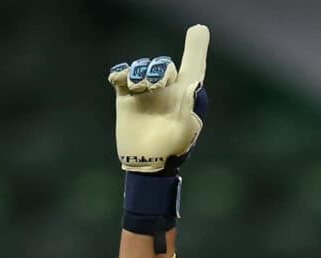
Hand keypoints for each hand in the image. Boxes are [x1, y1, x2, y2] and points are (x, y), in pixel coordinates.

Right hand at [108, 24, 209, 172]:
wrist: (147, 164)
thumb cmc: (172, 150)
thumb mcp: (185, 130)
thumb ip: (190, 105)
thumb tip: (194, 83)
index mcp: (185, 95)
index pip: (193, 66)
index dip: (196, 47)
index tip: (199, 29)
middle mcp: (166, 90)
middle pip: (163, 64)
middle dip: (159, 69)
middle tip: (156, 86)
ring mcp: (145, 92)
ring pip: (142, 67)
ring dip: (140, 72)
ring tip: (139, 88)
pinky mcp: (126, 97)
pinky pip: (121, 75)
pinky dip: (120, 73)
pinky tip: (120, 81)